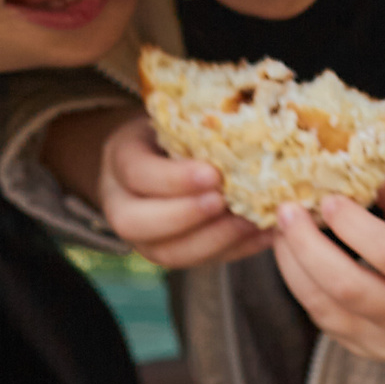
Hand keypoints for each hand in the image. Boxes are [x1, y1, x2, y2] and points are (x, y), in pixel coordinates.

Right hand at [97, 115, 271, 268]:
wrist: (160, 158)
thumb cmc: (173, 132)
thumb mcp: (175, 120)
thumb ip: (195, 130)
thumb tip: (245, 135)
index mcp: (120, 161)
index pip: (138, 175)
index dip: (174, 179)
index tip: (213, 174)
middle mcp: (121, 205)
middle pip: (137, 223)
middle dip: (186, 216)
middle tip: (225, 202)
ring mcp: (143, 237)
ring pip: (168, 252)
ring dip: (214, 240)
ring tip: (251, 222)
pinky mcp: (172, 254)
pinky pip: (199, 262)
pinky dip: (235, 250)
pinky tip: (264, 234)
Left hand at [272, 168, 384, 363]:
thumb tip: (345, 151)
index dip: (353, 225)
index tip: (327, 196)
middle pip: (349, 287)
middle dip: (307, 246)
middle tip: (286, 210)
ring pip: (326, 309)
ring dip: (294, 265)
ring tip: (280, 231)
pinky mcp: (365, 349)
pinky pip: (323, 320)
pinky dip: (302, 285)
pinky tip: (293, 256)